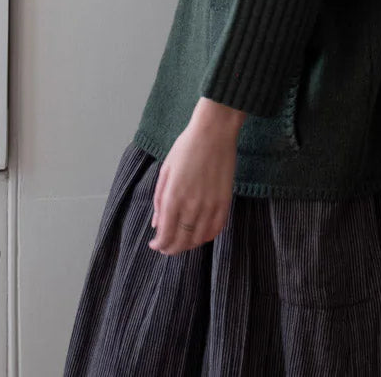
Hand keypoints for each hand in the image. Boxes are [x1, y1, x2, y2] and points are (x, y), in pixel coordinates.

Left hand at [148, 99, 243, 255]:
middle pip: (181, 241)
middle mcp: (192, 205)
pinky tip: (199, 235)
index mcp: (173, 196)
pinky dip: (206, 237)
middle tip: (166, 247)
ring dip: (188, 245)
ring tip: (181, 241)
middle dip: (171, 248)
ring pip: (198, 239)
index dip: (159, 244)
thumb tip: (157, 224)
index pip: (165, 234)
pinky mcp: (225, 202)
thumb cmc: (186, 147)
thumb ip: (160, 200)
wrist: (214, 132)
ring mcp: (210, 205)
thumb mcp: (166, 170)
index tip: (155, 244)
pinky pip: (216, 229)